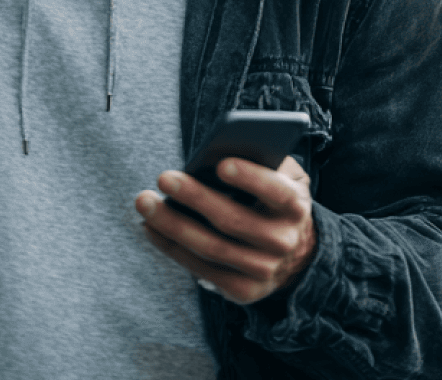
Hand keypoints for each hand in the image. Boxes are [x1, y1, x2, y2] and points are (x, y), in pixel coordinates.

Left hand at [135, 156, 316, 304]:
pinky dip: (171, 247)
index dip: (251, 178)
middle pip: (233, 221)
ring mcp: (263, 270)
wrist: (295, 256)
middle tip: (164, 177)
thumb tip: (220, 151)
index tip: (221, 164)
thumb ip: (265, 161)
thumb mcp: (284, 179)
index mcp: (296, 207)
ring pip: (211, 248)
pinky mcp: (242, 290)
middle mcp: (283, 241)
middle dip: (195, 198)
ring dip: (172, 225)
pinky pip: (200, 269)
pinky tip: (151, 228)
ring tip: (145, 202)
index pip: (276, 192)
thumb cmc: (274, 203)